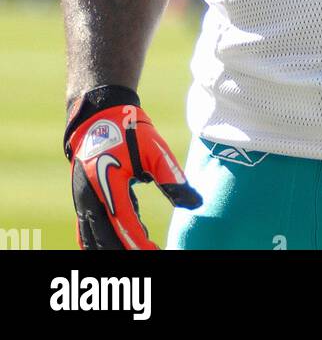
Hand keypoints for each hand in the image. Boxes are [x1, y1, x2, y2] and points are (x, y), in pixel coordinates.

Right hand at [65, 85, 201, 249]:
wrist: (98, 113)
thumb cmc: (129, 130)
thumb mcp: (155, 150)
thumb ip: (172, 178)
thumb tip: (195, 202)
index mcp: (108, 183)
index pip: (124, 223)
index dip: (139, 243)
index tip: (156, 252)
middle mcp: (90, 196)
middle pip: (104, 238)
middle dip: (125, 250)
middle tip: (149, 254)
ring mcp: (82, 199)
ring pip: (91, 238)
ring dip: (110, 248)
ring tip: (138, 250)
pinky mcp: (81, 198)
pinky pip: (87, 229)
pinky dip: (101, 240)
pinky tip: (123, 241)